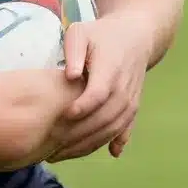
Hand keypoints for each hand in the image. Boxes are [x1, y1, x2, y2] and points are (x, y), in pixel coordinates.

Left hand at [48, 16, 151, 161]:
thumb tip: (69, 76)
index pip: (98, 94)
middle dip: (79, 134)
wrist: (136, 36)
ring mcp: (131, 99)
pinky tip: (109, 154)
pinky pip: (126, 127)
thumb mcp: (81, 32)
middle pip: (105, 117)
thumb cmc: (100, 34)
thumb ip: (73, 51)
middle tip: (51, 145)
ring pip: (114, 127)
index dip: (83, 107)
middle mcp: (124, 88)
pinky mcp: (133, 106)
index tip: (64, 116)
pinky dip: (116, 141)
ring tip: (63, 155)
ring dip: (91, 144)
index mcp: (110, 69)